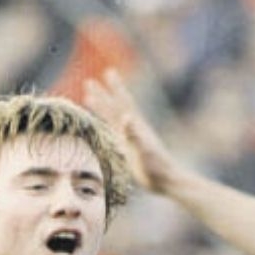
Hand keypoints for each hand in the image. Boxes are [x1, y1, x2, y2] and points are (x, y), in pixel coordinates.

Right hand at [83, 69, 180, 192]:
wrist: (166, 181)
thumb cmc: (156, 167)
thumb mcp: (143, 150)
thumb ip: (134, 134)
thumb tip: (126, 117)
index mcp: (135, 127)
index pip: (122, 104)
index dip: (114, 89)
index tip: (107, 72)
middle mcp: (133, 129)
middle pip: (115, 107)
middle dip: (102, 95)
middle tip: (89, 82)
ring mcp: (131, 139)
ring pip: (113, 118)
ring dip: (103, 108)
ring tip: (91, 99)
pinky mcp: (130, 149)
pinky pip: (115, 132)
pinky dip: (109, 125)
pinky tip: (107, 124)